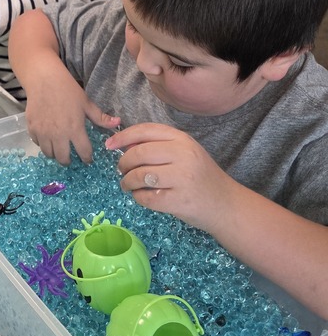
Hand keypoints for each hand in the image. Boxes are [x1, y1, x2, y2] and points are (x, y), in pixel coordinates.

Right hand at [26, 68, 119, 164]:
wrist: (44, 79)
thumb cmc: (68, 90)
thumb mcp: (86, 103)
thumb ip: (100, 117)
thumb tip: (118, 123)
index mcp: (75, 129)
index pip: (84, 152)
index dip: (87, 158)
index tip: (87, 159)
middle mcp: (58, 135)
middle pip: (63, 159)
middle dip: (68, 161)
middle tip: (70, 158)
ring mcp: (43, 133)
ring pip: (49, 154)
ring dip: (54, 154)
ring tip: (58, 149)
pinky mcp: (32, 128)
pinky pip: (37, 144)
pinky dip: (43, 144)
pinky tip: (47, 138)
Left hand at [107, 123, 234, 230]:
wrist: (226, 204)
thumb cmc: (200, 176)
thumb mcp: (185, 153)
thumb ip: (159, 146)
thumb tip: (124, 145)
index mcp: (183, 140)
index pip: (145, 131)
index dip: (123, 136)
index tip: (109, 145)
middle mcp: (183, 155)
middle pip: (138, 153)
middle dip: (124, 163)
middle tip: (122, 171)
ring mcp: (183, 178)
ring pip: (140, 176)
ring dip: (128, 182)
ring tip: (129, 185)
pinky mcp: (180, 201)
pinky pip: (147, 198)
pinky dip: (138, 198)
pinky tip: (142, 196)